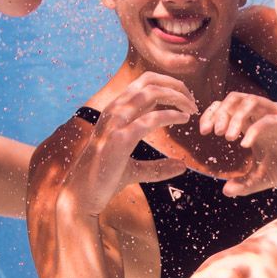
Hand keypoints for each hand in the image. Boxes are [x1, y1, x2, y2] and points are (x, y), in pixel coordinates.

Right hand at [60, 73, 193, 217]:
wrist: (83, 195)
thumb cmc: (104, 179)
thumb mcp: (135, 170)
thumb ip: (157, 167)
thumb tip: (182, 166)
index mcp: (115, 111)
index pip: (144, 82)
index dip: (169, 85)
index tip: (186, 100)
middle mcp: (114, 111)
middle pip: (150, 82)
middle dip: (176, 87)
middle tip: (193, 103)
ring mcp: (115, 123)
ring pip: (151, 93)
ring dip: (177, 98)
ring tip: (192, 110)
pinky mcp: (120, 139)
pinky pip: (150, 119)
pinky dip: (171, 115)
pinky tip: (184, 119)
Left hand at [196, 92, 276, 196]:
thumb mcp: (264, 178)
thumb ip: (245, 184)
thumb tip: (226, 190)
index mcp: (255, 123)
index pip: (228, 106)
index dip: (212, 114)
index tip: (203, 132)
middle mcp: (266, 115)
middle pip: (236, 98)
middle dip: (221, 113)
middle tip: (213, 133)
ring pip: (252, 102)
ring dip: (235, 117)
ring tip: (228, 137)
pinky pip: (271, 119)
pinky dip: (255, 129)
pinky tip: (245, 144)